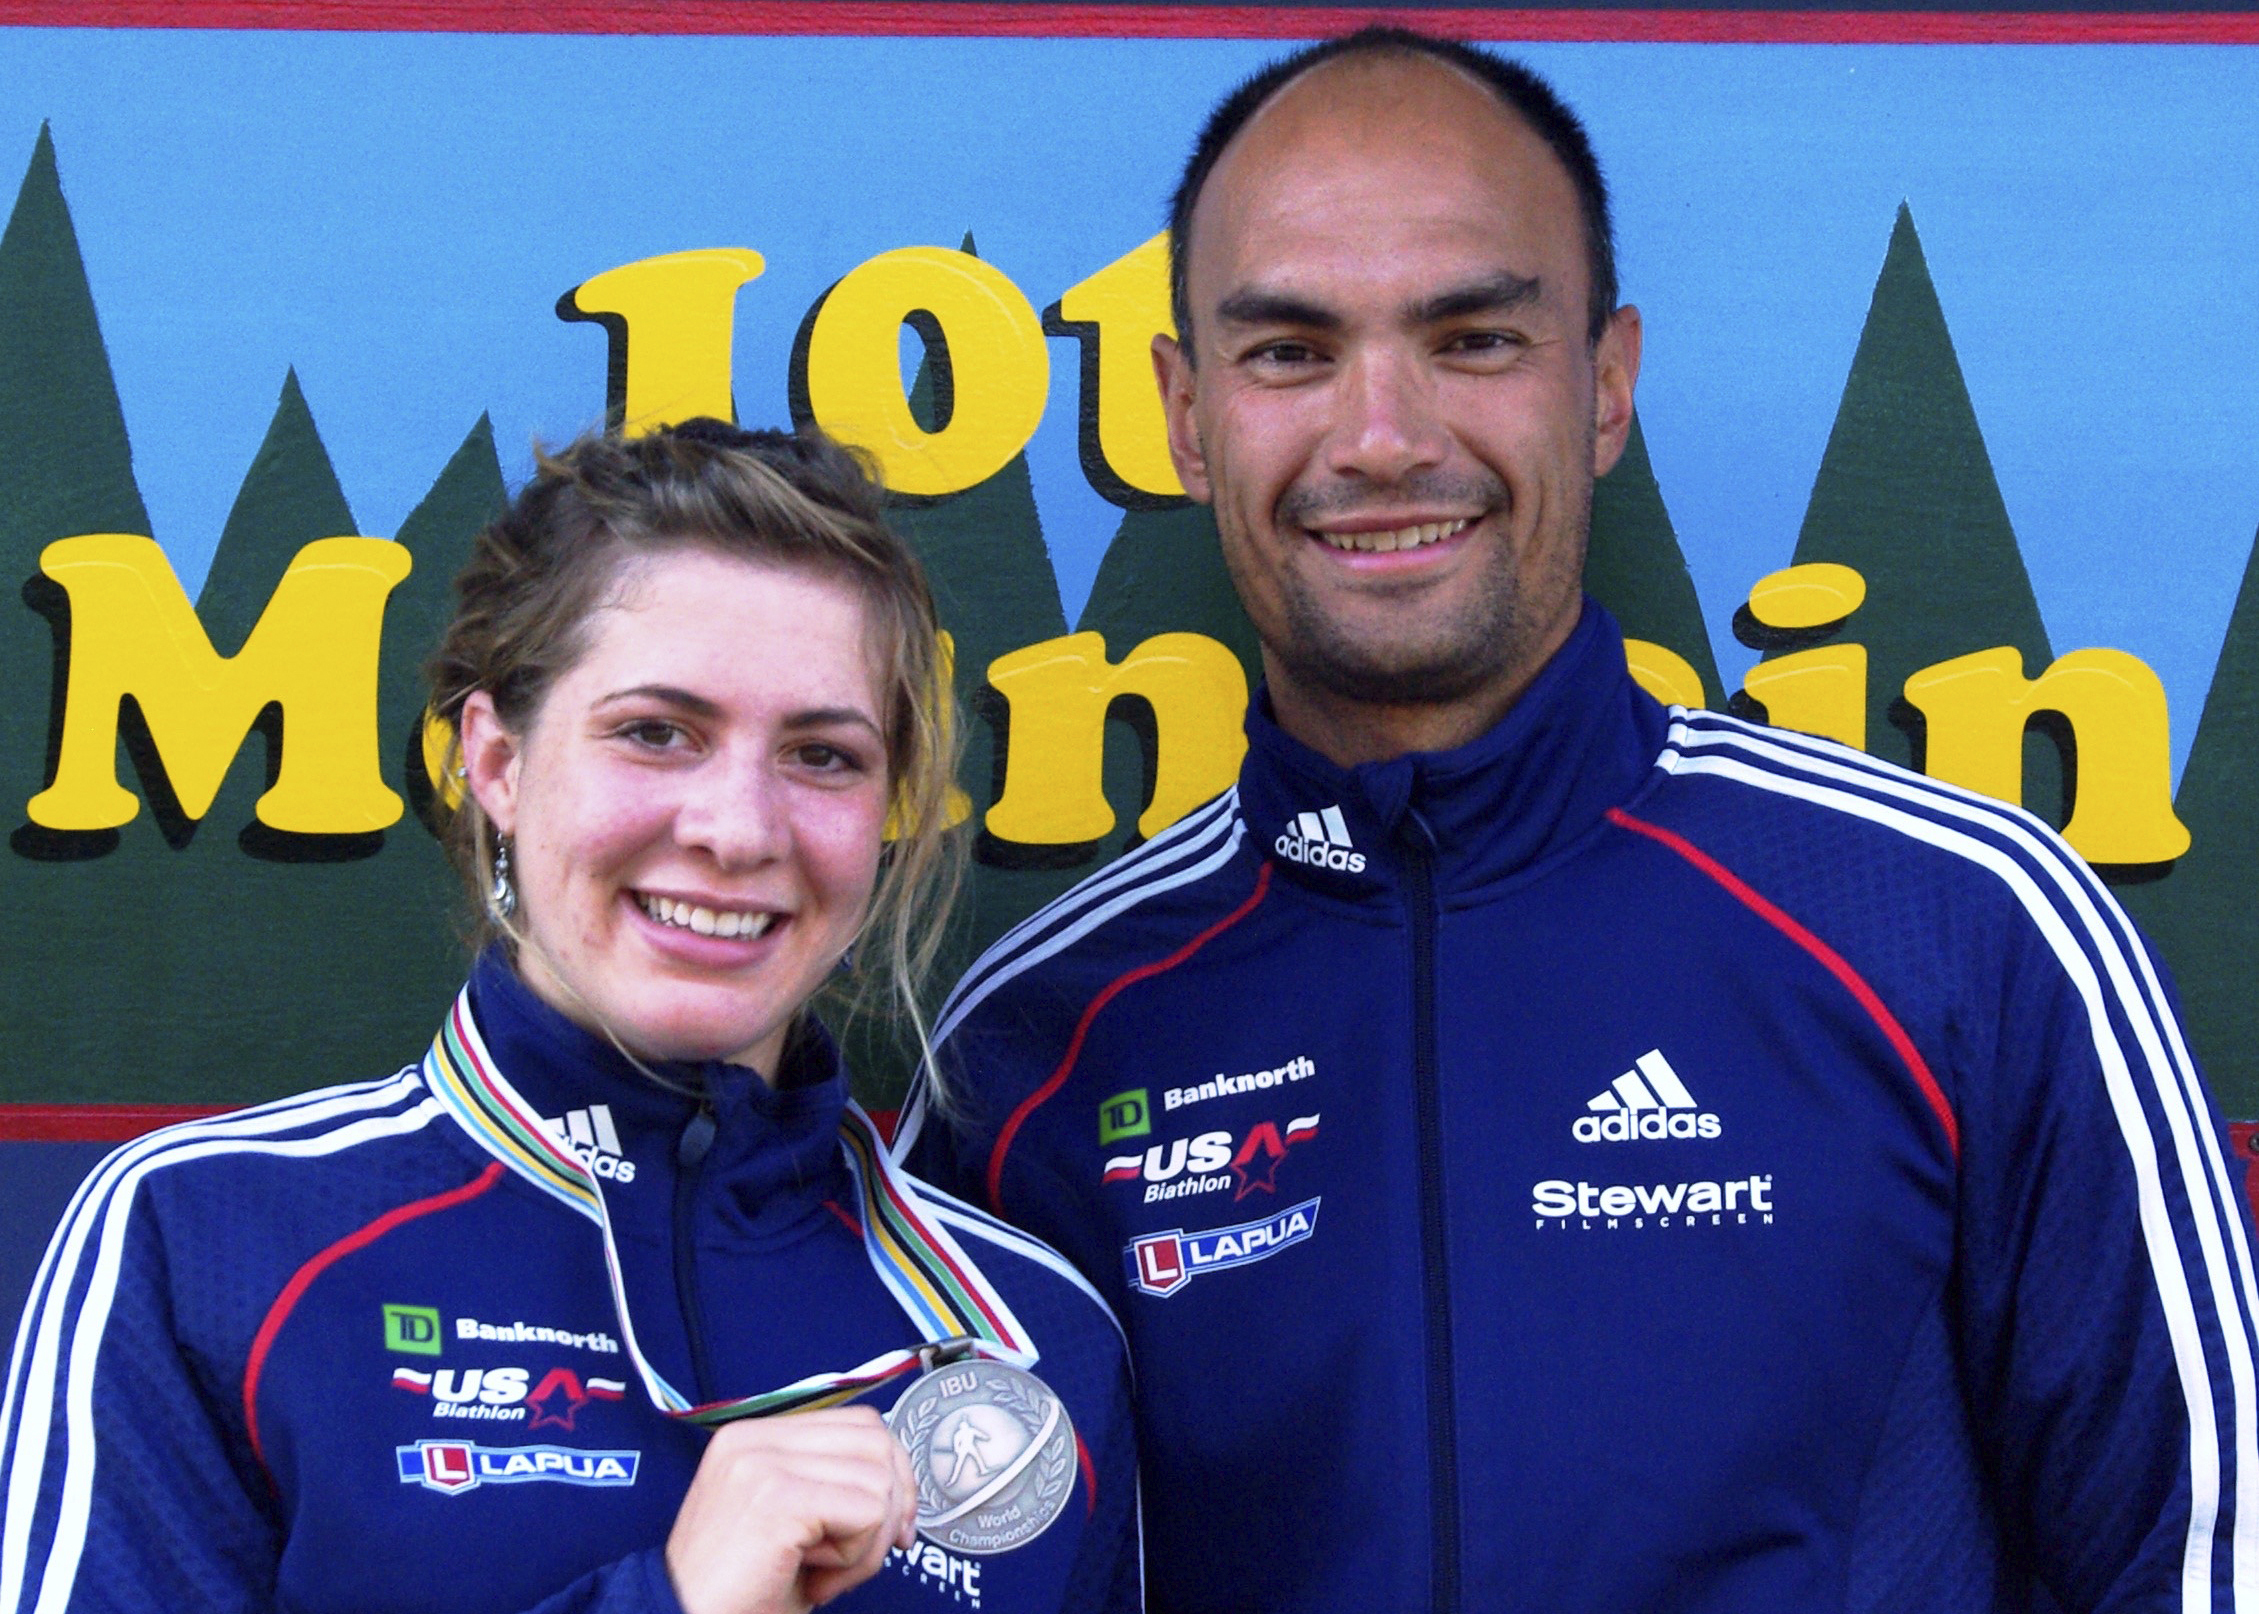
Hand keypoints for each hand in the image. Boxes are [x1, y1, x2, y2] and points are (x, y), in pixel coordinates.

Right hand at [664, 1407, 919, 1613]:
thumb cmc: (736, 1592)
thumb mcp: (787, 1523)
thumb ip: (829, 1487)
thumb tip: (900, 1488)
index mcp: (755, 1438)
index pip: (859, 1424)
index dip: (890, 1475)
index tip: (891, 1527)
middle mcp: (755, 1439)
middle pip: (876, 1441)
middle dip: (892, 1505)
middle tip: (862, 1559)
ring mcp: (763, 1462)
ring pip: (879, 1479)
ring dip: (870, 1541)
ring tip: (826, 1572)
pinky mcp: (778, 1497)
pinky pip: (867, 1512)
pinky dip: (859, 1556)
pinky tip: (819, 1579)